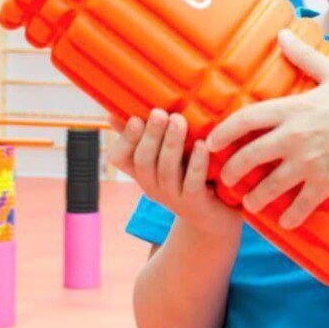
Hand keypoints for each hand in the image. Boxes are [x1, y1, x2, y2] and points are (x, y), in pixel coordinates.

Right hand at [108, 110, 242, 240]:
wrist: (216, 214)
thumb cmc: (188, 174)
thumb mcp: (165, 155)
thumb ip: (144, 135)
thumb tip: (112, 113)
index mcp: (142, 172)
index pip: (119, 158)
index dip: (125, 139)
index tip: (136, 118)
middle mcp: (152, 187)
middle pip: (143, 161)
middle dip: (151, 135)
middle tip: (160, 113)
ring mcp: (172, 198)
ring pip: (166, 170)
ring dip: (171, 143)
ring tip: (179, 120)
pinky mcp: (194, 205)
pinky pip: (192, 183)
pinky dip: (197, 162)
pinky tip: (202, 144)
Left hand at [205, 28, 328, 230]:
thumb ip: (304, 56)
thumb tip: (282, 33)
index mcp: (295, 108)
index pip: (247, 118)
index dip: (223, 131)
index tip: (211, 142)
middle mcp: (297, 135)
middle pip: (249, 156)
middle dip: (231, 171)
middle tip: (225, 180)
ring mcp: (311, 162)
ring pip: (269, 186)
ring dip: (255, 199)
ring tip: (250, 206)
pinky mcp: (328, 183)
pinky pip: (300, 206)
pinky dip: (290, 218)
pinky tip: (285, 223)